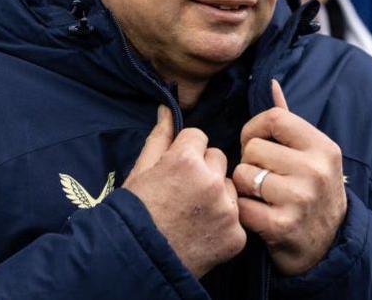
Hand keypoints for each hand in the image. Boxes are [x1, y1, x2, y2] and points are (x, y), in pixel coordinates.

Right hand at [123, 105, 246, 277]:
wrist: (138, 262)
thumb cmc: (134, 214)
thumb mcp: (140, 172)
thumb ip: (159, 137)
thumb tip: (167, 108)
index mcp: (185, 159)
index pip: (199, 137)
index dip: (186, 153)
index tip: (176, 171)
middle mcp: (211, 180)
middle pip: (218, 158)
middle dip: (205, 170)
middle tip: (185, 193)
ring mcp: (227, 209)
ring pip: (230, 186)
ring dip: (218, 194)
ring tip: (194, 213)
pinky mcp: (237, 235)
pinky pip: (237, 216)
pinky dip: (224, 223)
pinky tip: (204, 232)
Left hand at [232, 80, 346, 275]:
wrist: (328, 246)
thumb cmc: (312, 192)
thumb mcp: (311, 154)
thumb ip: (289, 120)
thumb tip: (271, 83)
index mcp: (323, 148)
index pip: (274, 118)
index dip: (254, 129)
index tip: (254, 145)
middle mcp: (316, 171)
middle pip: (253, 148)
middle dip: (249, 162)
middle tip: (261, 177)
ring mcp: (301, 199)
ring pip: (243, 175)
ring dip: (243, 187)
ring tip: (260, 196)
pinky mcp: (283, 226)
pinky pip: (241, 206)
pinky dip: (242, 211)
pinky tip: (257, 216)